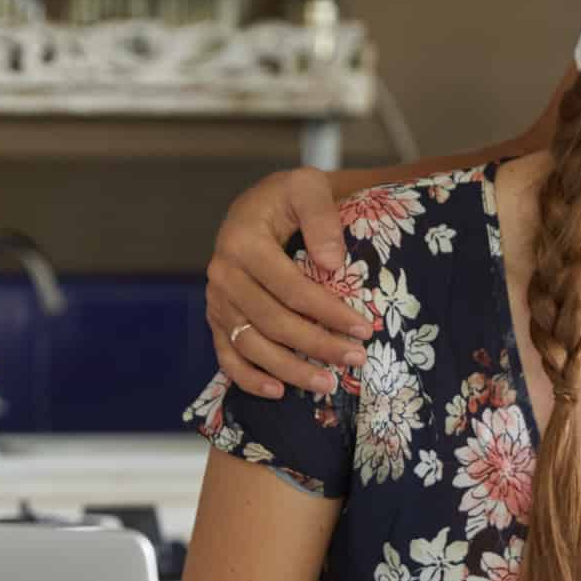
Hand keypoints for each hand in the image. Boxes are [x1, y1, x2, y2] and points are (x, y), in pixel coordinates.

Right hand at [205, 167, 373, 396]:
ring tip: (327, 384)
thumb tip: (331, 264)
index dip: (328, 312)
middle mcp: (223, 274)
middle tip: (356, 359)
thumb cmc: (291, 198)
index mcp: (243, 243)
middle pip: (273, 322)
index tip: (364, 329)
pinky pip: (227, 356)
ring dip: (289, 370)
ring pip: (251, 345)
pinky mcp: (216, 318)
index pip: (291, 289)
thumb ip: (321, 219)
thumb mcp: (308, 188)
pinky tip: (278, 392)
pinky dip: (248, 379)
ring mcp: (217, 300)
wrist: (263, 205)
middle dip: (317, 345)